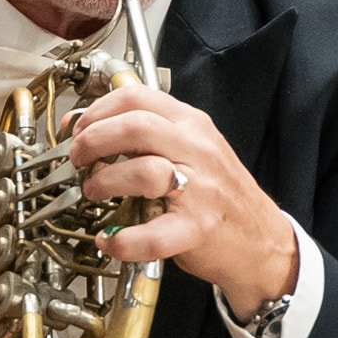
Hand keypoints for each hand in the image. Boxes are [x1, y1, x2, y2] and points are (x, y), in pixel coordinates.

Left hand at [66, 85, 297, 318]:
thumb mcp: (185, 148)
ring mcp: (200, 189)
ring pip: (143, 171)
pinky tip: (109, 240)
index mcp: (191, 125)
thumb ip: (142, 134)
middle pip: (135, 127)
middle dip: (92, 141)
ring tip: (94, 193)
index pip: (137, 97)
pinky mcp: (198, 228)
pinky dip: (122, 240)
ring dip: (103, 182)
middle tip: (78, 160)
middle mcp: (197, 150)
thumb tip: (81, 125)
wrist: (260, 238)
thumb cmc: (215, 193)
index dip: (96, 111)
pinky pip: (152, 235)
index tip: (77, 129)